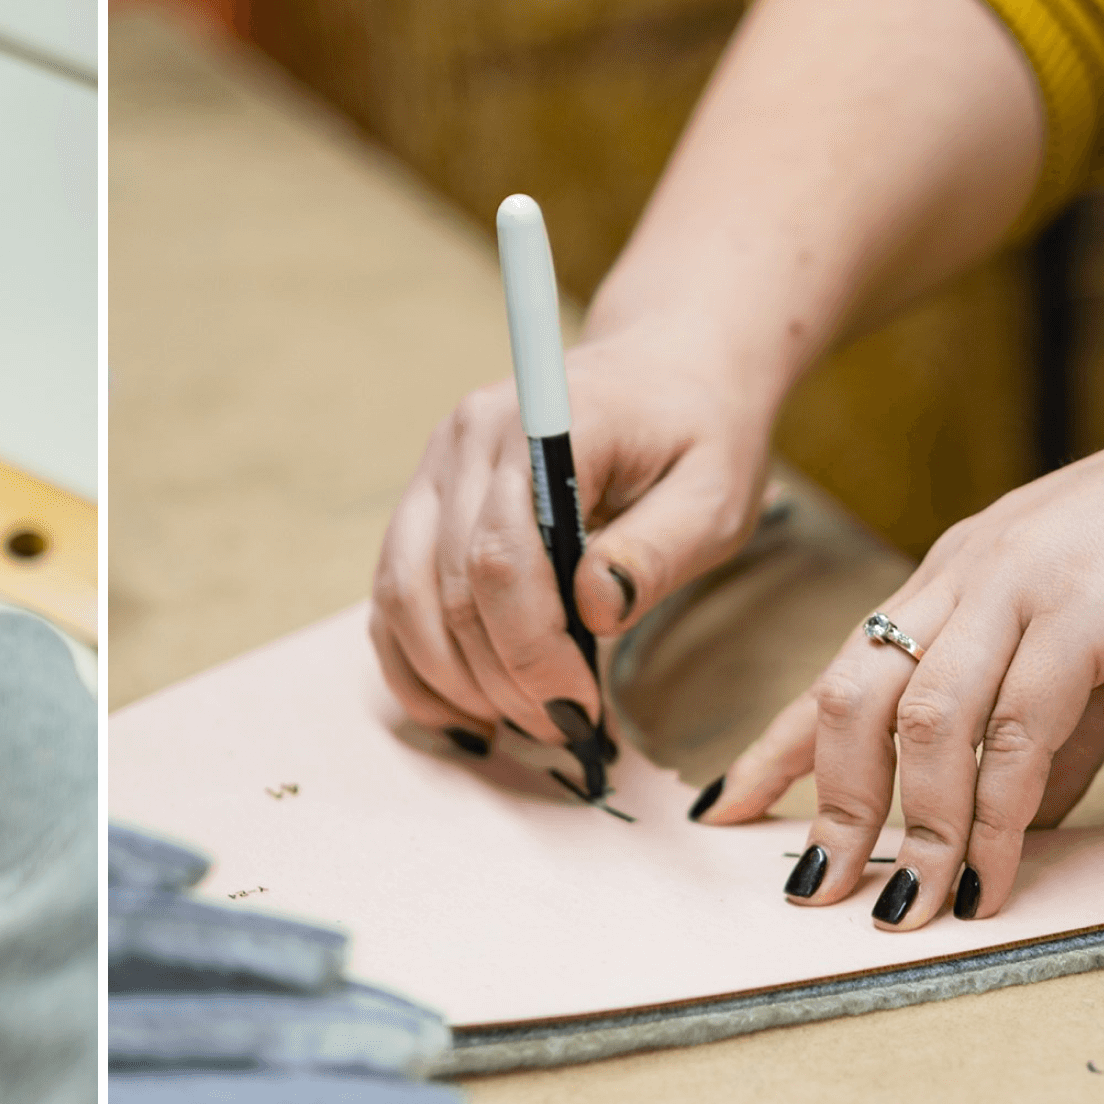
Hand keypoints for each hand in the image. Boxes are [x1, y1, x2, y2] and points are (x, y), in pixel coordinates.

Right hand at [369, 319, 777, 745]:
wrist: (664, 373)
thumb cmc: (697, 434)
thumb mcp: (714, 492)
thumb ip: (658, 549)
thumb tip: (595, 610)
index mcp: (541, 425)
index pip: (503, 558)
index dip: (531, 651)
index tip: (580, 709)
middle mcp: (466, 440)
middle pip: (451, 588)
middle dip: (501, 680)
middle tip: (563, 730)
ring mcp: (433, 471)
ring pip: (402, 598)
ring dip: (453, 681)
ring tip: (520, 722)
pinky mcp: (422, 506)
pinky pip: (390, 598)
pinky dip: (416, 665)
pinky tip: (465, 709)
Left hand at [696, 397, 1103, 925]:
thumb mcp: (1095, 647)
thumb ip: (1049, 735)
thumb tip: (1019, 822)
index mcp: (950, 581)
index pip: (839, 672)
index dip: (776, 748)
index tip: (729, 811)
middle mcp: (961, 579)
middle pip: (853, 700)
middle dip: (831, 804)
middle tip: (818, 887)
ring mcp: (1014, 590)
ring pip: (923, 724)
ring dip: (913, 827)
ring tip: (910, 902)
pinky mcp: (1079, 612)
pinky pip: (1015, 729)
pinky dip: (997, 812)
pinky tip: (993, 870)